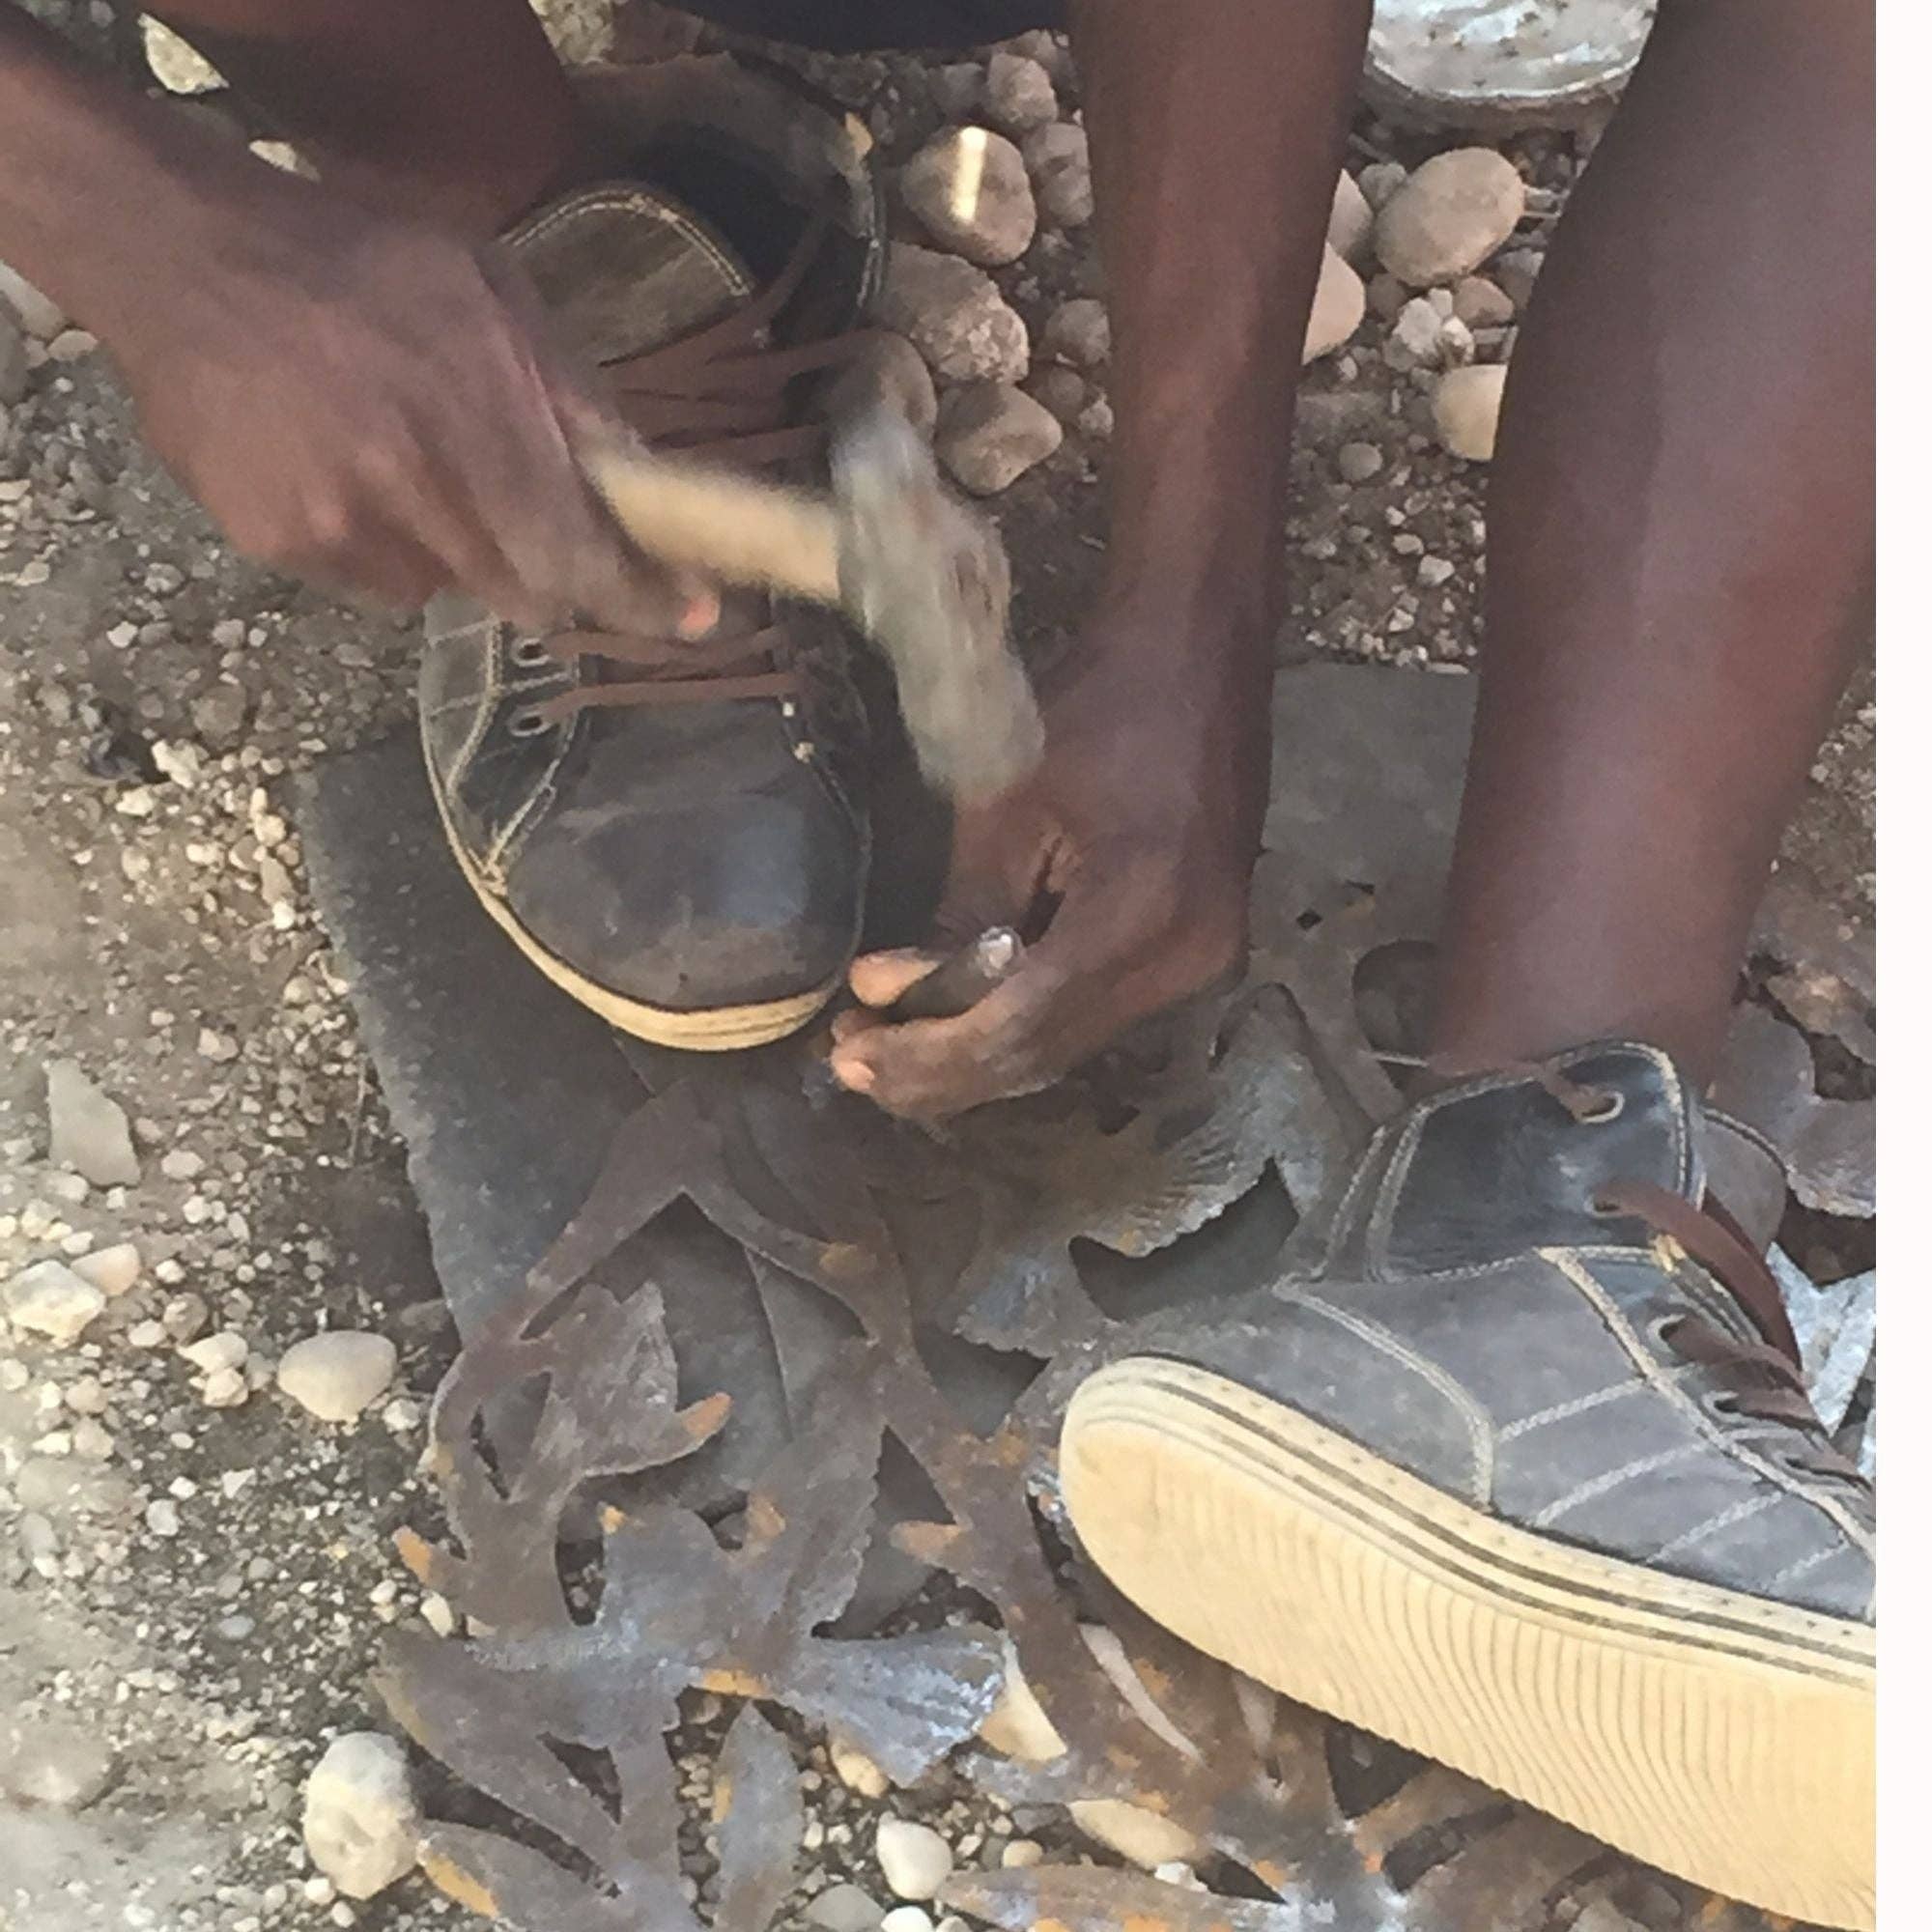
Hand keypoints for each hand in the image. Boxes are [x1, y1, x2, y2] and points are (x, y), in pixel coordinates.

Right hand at [113, 165, 699, 634]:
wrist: (181, 256)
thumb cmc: (357, 260)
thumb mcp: (492, 294)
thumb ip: (574, 401)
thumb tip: (646, 487)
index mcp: (477, 420)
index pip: (584, 556)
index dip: (644, 600)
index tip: (692, 618)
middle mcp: (415, 491)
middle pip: (526, 595)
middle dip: (554, 572)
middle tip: (543, 522)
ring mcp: (341, 528)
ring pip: (450, 589)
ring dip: (463, 552)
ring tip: (414, 463)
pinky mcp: (281, 546)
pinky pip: (375, 580)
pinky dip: (387, 545)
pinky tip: (350, 470)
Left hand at [829, 620, 1271, 1117]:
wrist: (1203, 652)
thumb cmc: (1102, 704)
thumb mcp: (1007, 801)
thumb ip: (958, 912)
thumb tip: (888, 995)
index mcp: (1141, 912)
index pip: (1020, 1026)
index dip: (929, 1052)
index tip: (849, 1054)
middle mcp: (1184, 958)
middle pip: (1044, 1055)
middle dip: (942, 1068)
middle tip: (852, 1062)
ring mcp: (1202, 962)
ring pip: (1068, 1046)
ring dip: (975, 1054)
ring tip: (887, 1045)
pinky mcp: (1197, 953)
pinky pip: (1094, 1014)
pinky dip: (1021, 1023)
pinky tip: (957, 1017)